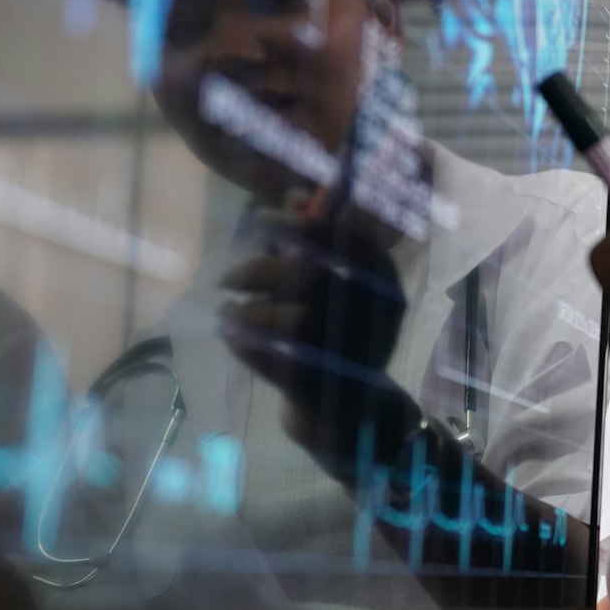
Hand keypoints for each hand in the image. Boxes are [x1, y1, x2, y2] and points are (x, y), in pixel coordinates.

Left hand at [218, 204, 410, 461]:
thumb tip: (290, 196)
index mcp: (382, 280)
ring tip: (226, 314)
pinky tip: (231, 339)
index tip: (260, 219)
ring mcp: (353, 356)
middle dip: (259, 271)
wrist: (352, 412)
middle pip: (310, 278)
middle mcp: (377, 316)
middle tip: (226, 278)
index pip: (340, 238)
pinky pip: (278, 363)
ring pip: (294, 323)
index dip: (295, 222)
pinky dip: (246, 347)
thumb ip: (313, 244)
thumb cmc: (336, 337)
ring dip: (248, 314)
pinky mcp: (326, 390)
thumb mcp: (335, 286)